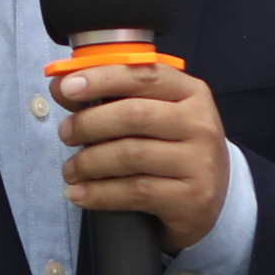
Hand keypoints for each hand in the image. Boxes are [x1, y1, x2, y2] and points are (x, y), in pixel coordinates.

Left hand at [55, 56, 229, 252]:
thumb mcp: (156, 115)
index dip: (102, 78)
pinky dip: (99, 193)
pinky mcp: (191, 198)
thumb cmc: (174, 149)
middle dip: (89, 123)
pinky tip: (79, 194)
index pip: (145, 75)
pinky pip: (135, 192)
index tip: (66, 87)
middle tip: (66, 134)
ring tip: (71, 169)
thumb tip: (63, 87)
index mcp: (191, 93)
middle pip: (134, 115)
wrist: (212, 199)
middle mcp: (200, 123)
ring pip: (131, 155)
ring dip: (89, 162)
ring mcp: (199, 162)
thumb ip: (117, 98)